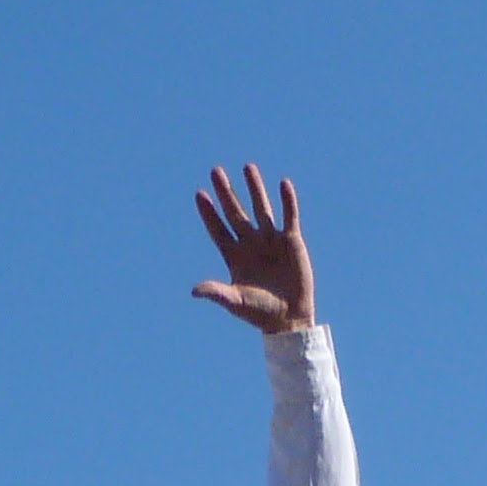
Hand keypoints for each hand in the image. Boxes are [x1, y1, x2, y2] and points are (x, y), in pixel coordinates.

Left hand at [192, 166, 315, 334]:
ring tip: (247, 167)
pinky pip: (289, 216)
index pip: (218, 229)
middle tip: (215, 171)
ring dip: (254, 188)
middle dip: (226, 192)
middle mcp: (250, 243)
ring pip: (261, 208)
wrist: (289, 318)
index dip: (208, 213)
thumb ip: (216, 292)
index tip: (200, 194)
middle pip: (235, 212)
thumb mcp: (235, 302)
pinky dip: (288, 201)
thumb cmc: (259, 313)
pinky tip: (283, 184)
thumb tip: (194, 291)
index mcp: (234, 256)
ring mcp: (270, 240)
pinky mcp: (291, 241)